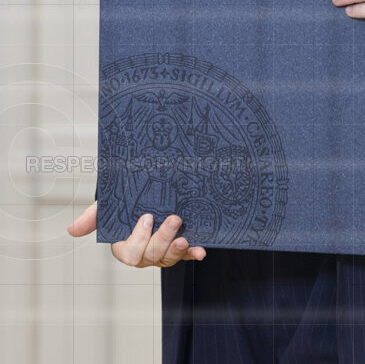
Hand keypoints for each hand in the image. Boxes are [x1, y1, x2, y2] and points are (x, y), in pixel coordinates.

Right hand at [67, 202, 206, 267]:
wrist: (143, 196)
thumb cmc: (121, 206)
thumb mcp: (106, 208)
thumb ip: (92, 218)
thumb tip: (72, 229)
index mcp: (125, 247)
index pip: (130, 253)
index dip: (139, 238)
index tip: (146, 216)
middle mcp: (143, 254)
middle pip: (151, 256)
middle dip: (162, 239)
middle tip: (173, 218)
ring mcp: (161, 253)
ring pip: (168, 258)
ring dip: (178, 250)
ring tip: (185, 238)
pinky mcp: (178, 248)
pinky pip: (186, 255)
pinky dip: (193, 254)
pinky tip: (201, 251)